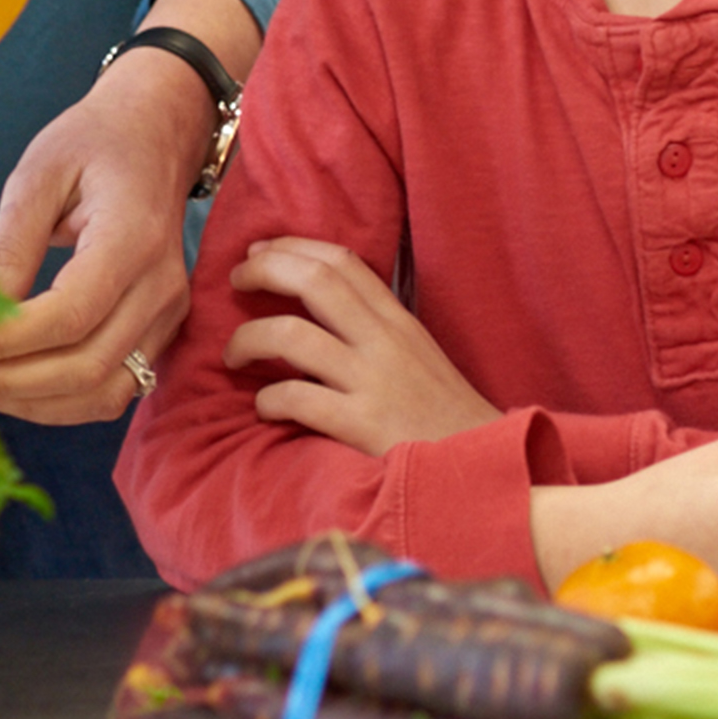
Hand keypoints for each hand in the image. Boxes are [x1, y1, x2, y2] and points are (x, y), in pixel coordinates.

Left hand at [0, 46, 211, 423]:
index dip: (3, 342)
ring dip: (29, 403)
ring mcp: (168, 314)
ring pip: (101, 393)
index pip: (69, 315)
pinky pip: (112, 389)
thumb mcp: (38, 173)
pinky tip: (7, 383)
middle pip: (85, 367)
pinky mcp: (160, 331)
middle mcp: (161, 286)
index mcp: (133, 237)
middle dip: (6, 382)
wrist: (154, 135)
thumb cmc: (92, 142)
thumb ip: (10, 247)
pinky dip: (57, 401)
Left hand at [227, 235, 498, 454]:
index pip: (342, 260)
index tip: (259, 251)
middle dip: (265, 271)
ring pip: (293, 335)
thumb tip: (320, 308)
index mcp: (398, 321)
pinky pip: (298, 398)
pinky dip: (269, 399)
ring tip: (233, 356)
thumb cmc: (445, 418)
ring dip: (249, 338)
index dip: (293, 247)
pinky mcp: (364, 426)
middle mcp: (385, 342)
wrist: (484, 471)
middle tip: (235, 281)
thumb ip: (376, 329)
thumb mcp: (419, 355)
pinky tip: (264, 408)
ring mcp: (374, 382)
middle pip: (315, 280)